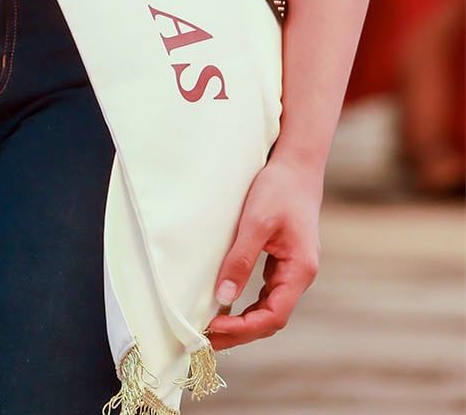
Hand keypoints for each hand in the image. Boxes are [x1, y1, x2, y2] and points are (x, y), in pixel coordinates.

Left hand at [206, 155, 322, 349]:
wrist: (296, 165)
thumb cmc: (278, 189)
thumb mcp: (256, 222)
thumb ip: (241, 260)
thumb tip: (223, 298)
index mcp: (299, 271)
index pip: (273, 315)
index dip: (243, 328)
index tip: (214, 329)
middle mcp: (299, 276)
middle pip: (271, 318)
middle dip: (240, 332)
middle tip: (206, 340)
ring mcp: (292, 270)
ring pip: (269, 308)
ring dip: (243, 321)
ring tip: (212, 330)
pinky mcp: (283, 261)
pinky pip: (266, 293)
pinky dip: (247, 305)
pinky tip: (227, 306)